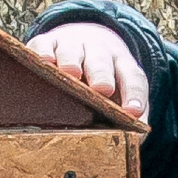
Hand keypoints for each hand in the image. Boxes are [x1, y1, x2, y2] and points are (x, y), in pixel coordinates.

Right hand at [34, 21, 149, 122]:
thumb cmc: (100, 79)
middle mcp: (98, 51)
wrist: (84, 37)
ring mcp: (71, 45)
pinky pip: (44, 44)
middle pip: (101, 62)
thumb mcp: (120, 93)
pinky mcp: (46, 42)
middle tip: (103, 88)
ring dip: (72, 61)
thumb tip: (132, 140)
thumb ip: (127, 117)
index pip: (132, 78)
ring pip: (72, 51)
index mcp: (122, 65)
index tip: (134, 112)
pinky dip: (43, 51)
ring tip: (71, 73)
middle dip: (102, 75)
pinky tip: (44, 60)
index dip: (134, 95)